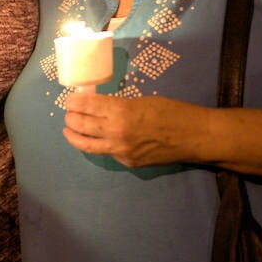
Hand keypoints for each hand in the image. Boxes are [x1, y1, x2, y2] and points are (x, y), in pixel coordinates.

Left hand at [62, 92, 204, 166]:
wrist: (193, 136)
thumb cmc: (171, 111)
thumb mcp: (141, 101)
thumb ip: (118, 105)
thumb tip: (100, 106)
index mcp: (120, 111)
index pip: (86, 106)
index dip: (74, 102)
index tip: (70, 99)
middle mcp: (116, 132)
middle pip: (81, 125)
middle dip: (70, 118)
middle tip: (68, 113)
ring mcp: (121, 150)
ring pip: (87, 145)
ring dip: (74, 136)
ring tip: (68, 130)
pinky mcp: (128, 162)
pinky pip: (108, 152)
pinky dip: (99, 144)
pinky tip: (97, 139)